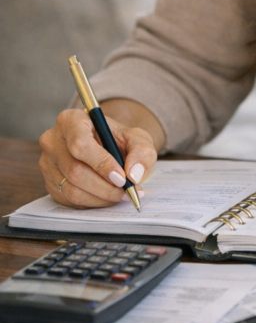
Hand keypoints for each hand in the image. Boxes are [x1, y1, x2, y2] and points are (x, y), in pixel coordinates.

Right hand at [39, 108, 157, 208]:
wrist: (107, 148)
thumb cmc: (118, 140)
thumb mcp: (137, 138)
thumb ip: (141, 151)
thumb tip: (134, 173)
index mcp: (71, 120)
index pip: (80, 144)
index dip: (101, 163)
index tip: (122, 177)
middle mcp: (53, 140)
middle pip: (75, 170)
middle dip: (105, 186)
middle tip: (127, 191)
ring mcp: (48, 163)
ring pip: (72, 189)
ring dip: (101, 197)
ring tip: (121, 195)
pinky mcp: (49, 182)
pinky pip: (69, 200)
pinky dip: (92, 202)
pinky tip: (107, 197)